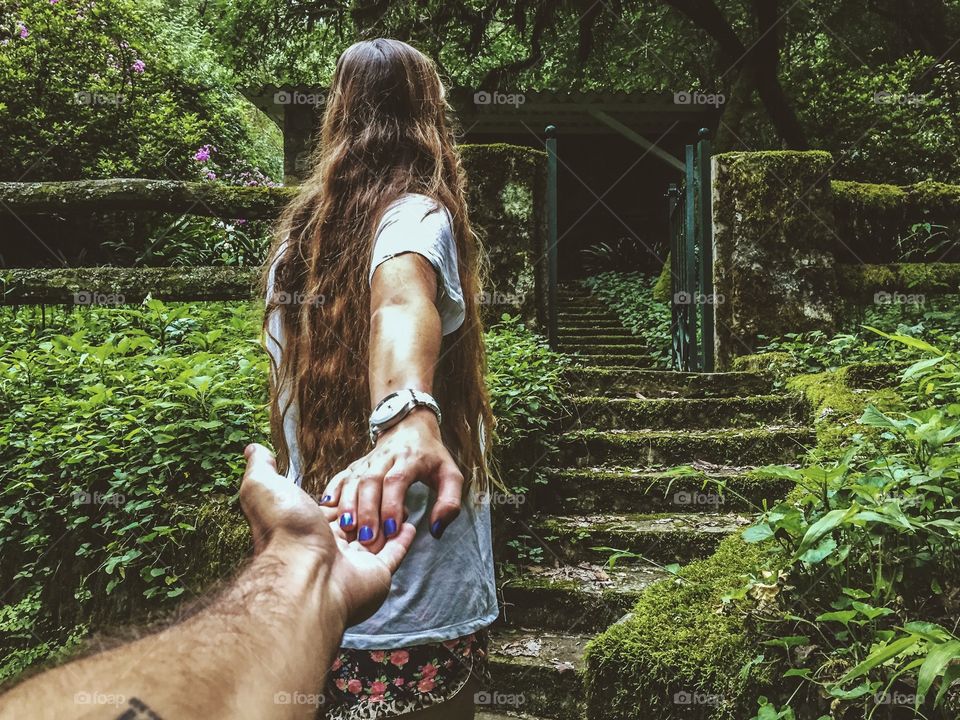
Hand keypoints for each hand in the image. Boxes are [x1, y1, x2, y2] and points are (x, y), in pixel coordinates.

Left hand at [239, 444, 415, 623]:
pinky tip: (411, 525)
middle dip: (367, 510)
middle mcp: (329, 547)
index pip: (329, 510)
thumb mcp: (264, 488)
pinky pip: (394, 554)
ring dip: (388, 522)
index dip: (342, 497)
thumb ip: (261, 468)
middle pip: (354, 524)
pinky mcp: (376, 573)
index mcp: (307, 527)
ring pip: (375, 538)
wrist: (303, 573)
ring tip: (402, 504)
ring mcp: (353, 562)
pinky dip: (403, 540)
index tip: (357, 482)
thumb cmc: (284, 530)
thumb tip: (253, 449)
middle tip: (384, 492)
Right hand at [320, 408, 463, 545]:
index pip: (397, 480)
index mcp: (409, 459)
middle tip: (367, 538)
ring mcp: (367, 461)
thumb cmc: (432, 457)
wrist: (409, 427)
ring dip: (348, 504)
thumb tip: (437, 530)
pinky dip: (332, 491)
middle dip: (367, 511)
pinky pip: (340, 477)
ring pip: (353, 480)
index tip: (391, 529)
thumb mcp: (450, 475)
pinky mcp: (355, 465)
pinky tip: (327, 508)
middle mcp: (385, 458)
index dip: (392, 505)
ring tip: (346, 528)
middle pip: (370, 482)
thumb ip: (450, 502)